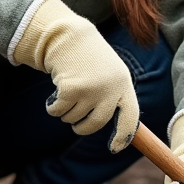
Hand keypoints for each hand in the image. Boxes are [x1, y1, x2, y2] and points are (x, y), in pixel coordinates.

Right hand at [11, 0, 139, 151]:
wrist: (69, 35)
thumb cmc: (90, 58)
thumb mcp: (110, 73)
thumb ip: (114, 97)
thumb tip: (122, 132)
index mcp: (123, 84)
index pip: (130, 117)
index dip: (124, 135)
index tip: (114, 148)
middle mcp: (110, 88)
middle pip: (97, 123)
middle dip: (82, 127)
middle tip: (75, 125)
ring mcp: (91, 89)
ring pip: (73, 117)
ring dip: (65, 112)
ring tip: (66, 93)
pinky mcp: (71, 89)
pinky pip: (59, 111)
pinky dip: (53, 107)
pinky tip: (54, 94)